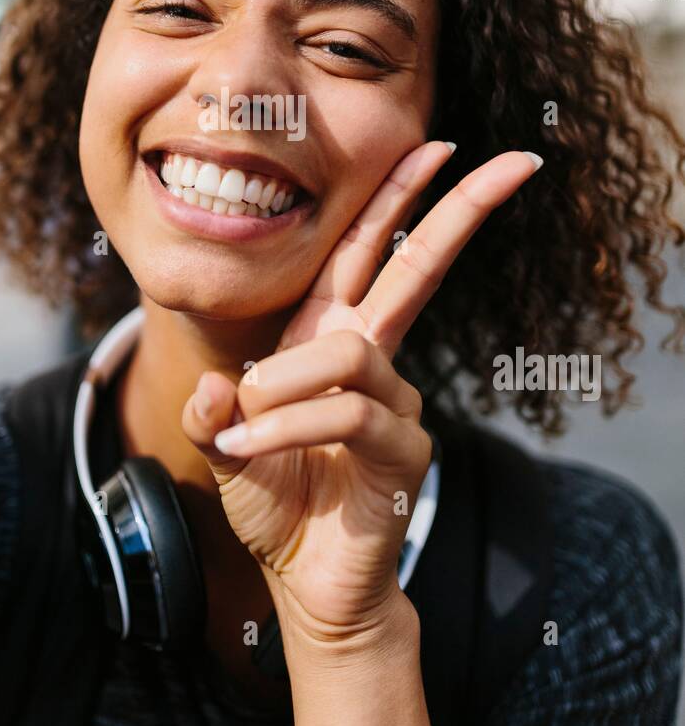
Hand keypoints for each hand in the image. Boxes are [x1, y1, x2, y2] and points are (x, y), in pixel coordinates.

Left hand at [180, 143, 542, 644]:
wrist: (302, 579)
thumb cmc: (273, 499)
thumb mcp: (225, 447)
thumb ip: (217, 415)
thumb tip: (218, 392)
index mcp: (328, 336)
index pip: (368, 252)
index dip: (399, 198)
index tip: (438, 146)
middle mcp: (369, 358)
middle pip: (419, 269)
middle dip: (459, 211)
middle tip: (509, 162)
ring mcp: (395, 403)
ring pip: (348, 353)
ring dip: (286, 381)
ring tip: (248, 420)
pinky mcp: (405, 450)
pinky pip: (345, 413)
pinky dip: (289, 426)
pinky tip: (253, 448)